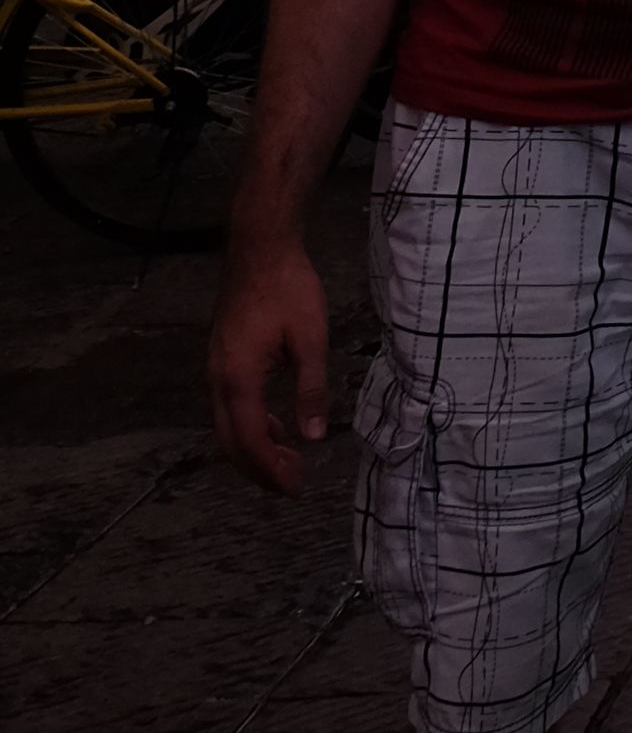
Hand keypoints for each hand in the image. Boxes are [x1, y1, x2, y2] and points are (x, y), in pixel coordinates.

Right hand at [209, 236, 332, 497]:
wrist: (259, 246)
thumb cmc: (288, 287)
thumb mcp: (311, 337)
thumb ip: (311, 389)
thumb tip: (314, 435)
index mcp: (239, 378)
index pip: (250, 440)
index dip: (271, 470)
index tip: (295, 486)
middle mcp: (218, 379)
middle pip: (231, 442)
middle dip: (259, 470)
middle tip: (292, 485)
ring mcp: (215, 369)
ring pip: (226, 427)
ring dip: (254, 450)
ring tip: (288, 462)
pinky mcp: (221, 359)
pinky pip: (229, 407)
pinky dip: (249, 426)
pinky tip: (277, 427)